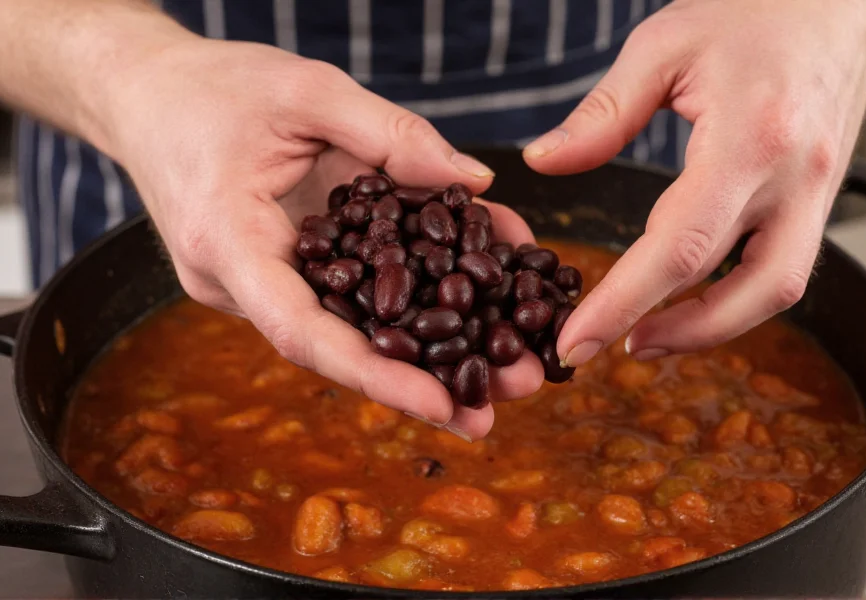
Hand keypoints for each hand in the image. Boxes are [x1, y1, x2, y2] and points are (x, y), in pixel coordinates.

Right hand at [106, 38, 541, 439]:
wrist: (149, 95)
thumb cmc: (214, 87)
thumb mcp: (306, 90)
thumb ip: (391, 134)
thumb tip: (474, 185)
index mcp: (228, 242)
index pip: (301, 330)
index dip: (374, 375)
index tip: (443, 404)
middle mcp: (238, 283)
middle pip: (338, 347)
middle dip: (427, 378)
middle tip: (512, 395)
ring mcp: (255, 285)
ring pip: (348, 329)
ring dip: (430, 351)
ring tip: (510, 367)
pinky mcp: (276, 274)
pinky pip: (344, 298)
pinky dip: (405, 306)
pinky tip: (473, 309)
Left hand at [524, 0, 865, 365]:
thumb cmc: (750, 9)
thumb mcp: (661, 48)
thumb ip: (601, 115)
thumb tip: (544, 163)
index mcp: (749, 137)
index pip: (681, 247)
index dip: (624, 303)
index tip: (577, 340)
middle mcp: (794, 176)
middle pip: (746, 289)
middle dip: (676, 335)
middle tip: (611, 350)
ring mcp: (817, 191)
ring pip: (777, 290)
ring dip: (712, 326)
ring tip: (647, 334)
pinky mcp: (818, 196)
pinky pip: (782, 266)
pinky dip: (734, 296)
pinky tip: (690, 299)